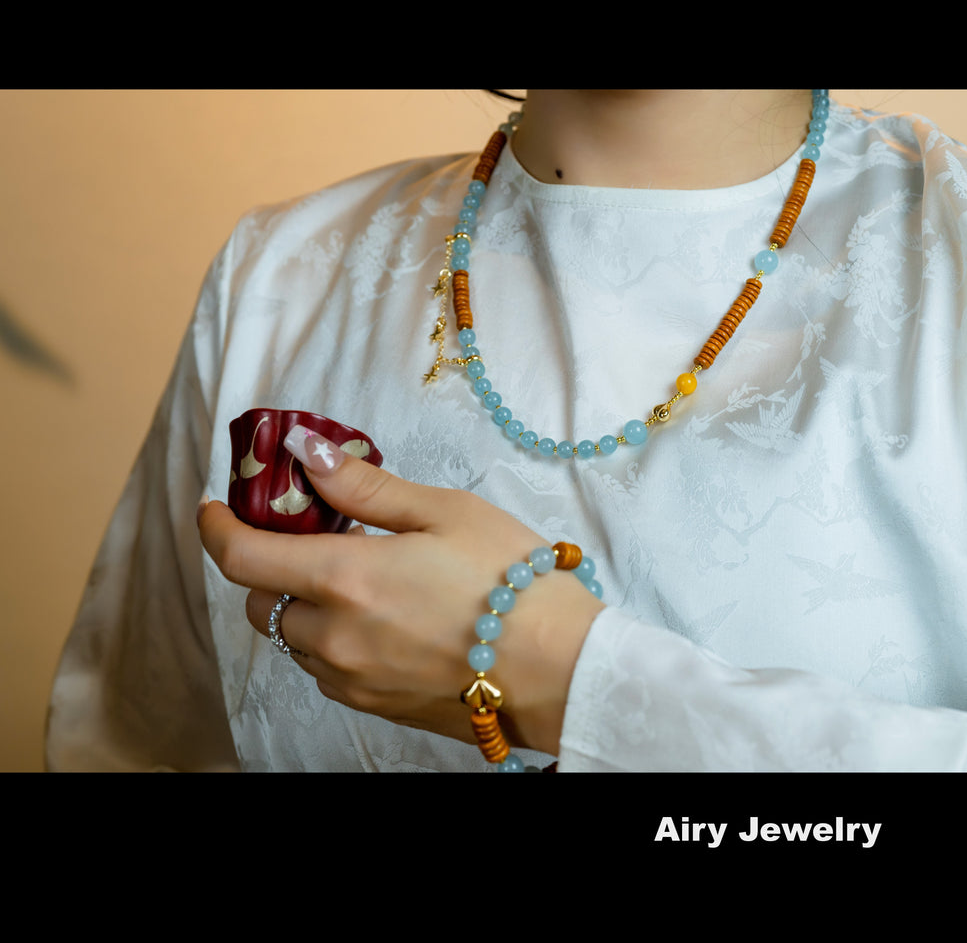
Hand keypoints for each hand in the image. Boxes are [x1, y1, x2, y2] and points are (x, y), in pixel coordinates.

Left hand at [197, 426, 603, 754]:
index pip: (242, 557)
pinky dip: (333, 642)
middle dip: (273, 567)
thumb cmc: (510, 581)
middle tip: (314, 540)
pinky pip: (328, 672)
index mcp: (344, 579)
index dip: (215, 528)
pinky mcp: (376, 706)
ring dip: (305, 608)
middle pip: (262, 602)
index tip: (213, 508)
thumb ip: (365, 488)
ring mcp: (352, 679)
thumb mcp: (443, 512)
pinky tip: (381, 623)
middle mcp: (333, 637)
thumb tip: (308, 454)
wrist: (560, 668)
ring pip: (294, 641)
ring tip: (359, 582)